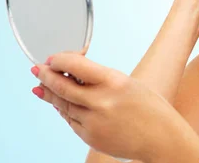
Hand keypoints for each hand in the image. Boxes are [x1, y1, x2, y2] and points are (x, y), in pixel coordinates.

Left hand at [30, 53, 185, 161]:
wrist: (162, 138)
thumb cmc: (150, 108)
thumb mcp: (128, 84)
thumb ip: (100, 79)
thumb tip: (73, 74)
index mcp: (113, 82)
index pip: (75, 65)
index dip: (59, 60)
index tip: (53, 58)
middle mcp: (101, 102)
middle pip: (62, 87)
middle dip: (46, 76)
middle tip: (37, 69)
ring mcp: (94, 122)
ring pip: (63, 105)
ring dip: (51, 94)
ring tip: (41, 86)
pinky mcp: (91, 138)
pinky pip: (71, 121)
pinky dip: (65, 111)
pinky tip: (60, 105)